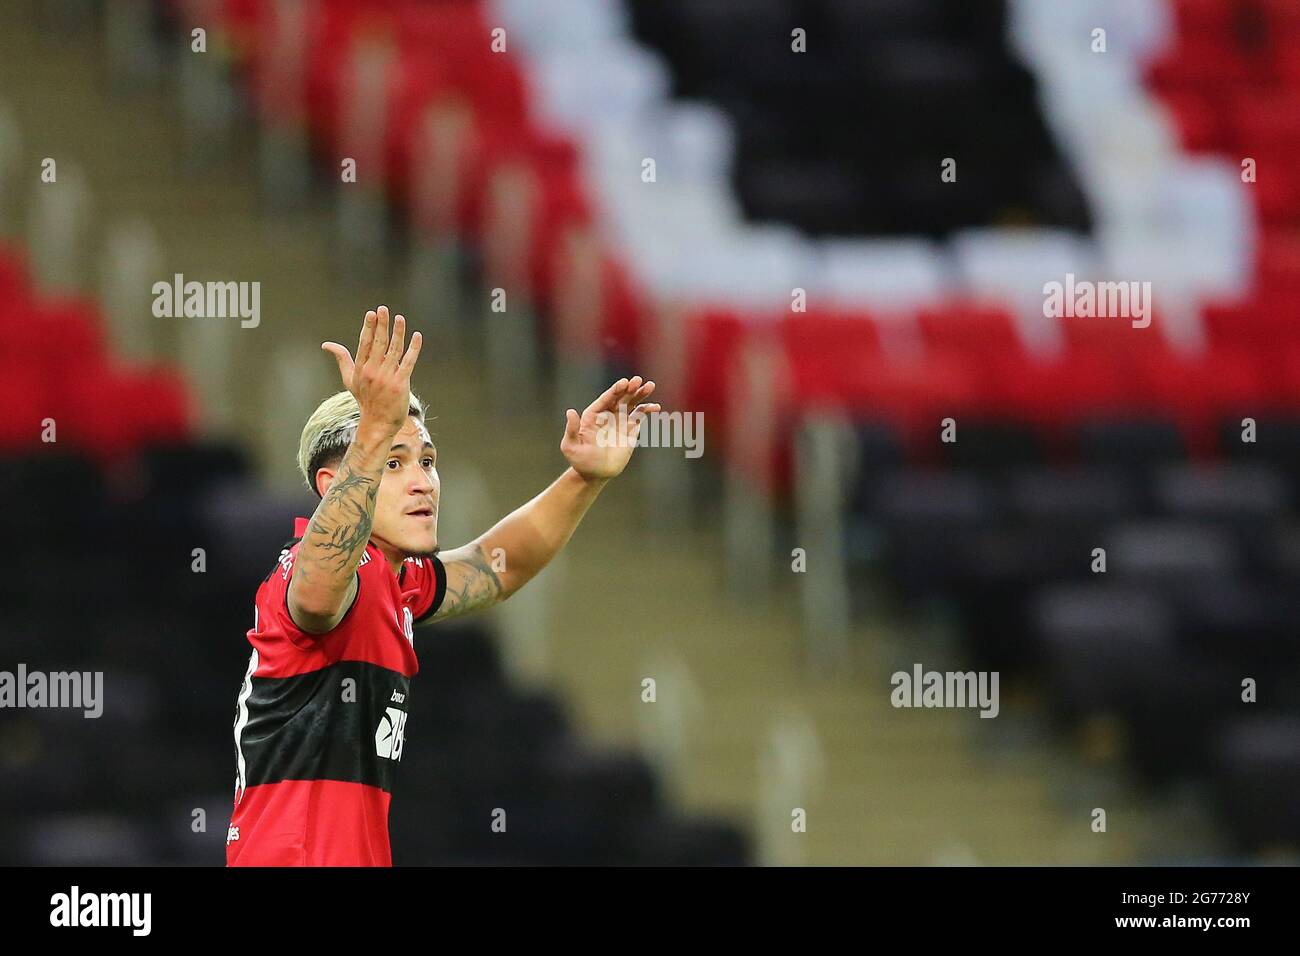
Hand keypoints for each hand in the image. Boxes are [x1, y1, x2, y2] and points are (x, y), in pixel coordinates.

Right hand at [322, 305, 422, 432]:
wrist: (378, 423)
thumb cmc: (365, 399)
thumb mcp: (350, 379)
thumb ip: (342, 359)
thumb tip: (326, 345)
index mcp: (360, 369)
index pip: (364, 344)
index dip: (368, 328)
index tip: (371, 313)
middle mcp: (372, 372)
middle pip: (378, 344)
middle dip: (381, 325)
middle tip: (384, 309)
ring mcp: (387, 378)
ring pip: (394, 350)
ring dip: (398, 333)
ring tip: (399, 318)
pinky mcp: (401, 384)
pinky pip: (408, 362)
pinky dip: (414, 349)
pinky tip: (417, 336)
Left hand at [561, 376, 659, 480]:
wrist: (596, 474)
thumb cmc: (580, 461)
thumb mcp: (571, 446)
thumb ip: (572, 430)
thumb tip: (570, 412)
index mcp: (593, 415)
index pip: (606, 399)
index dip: (615, 390)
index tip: (624, 383)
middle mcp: (607, 414)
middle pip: (620, 397)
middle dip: (629, 388)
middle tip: (637, 380)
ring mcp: (620, 420)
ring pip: (631, 403)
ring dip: (640, 394)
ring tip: (650, 385)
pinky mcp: (630, 429)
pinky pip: (640, 416)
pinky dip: (647, 410)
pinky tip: (655, 407)